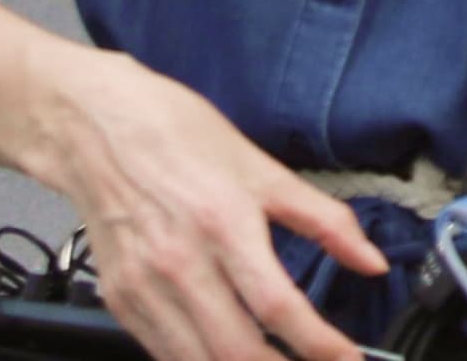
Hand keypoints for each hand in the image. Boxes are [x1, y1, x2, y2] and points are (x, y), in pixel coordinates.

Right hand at [27, 49, 381, 360]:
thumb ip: (324, 219)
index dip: (318, 343)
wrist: (95, 128)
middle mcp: (179, 265)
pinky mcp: (119, 300)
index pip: (277, 306)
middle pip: (235, 349)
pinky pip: (163, 350)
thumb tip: (371, 260)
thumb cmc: (178, 138)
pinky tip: (226, 357)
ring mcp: (143, 288)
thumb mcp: (263, 169)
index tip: (347, 358)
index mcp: (224, 226)